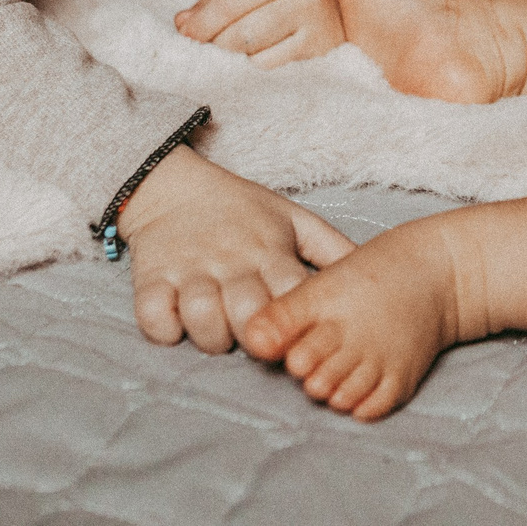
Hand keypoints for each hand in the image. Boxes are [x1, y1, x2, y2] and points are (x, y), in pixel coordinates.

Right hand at [117, 146, 353, 350]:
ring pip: (202, 319)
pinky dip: (163, 328)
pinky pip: (154, 315)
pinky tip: (176, 324)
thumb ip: (332, 250)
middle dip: (254, 338)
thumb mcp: (292, 220)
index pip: (292, 295)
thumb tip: (375, 273)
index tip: (301, 341)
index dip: (300, 326)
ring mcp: (188, 269)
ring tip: (217, 332)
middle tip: (256, 343)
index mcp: (269, 250)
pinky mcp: (151, 276)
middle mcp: (230, 260)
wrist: (171, 184)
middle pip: (247, 315)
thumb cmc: (240, 210)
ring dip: (210, 335)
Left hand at [176, 0, 345, 66]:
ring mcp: (316, 29)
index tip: (185, 34)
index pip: (232, 2)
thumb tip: (182, 23)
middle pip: (241, 35)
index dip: (203, 22)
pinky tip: (257, 54)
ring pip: (256, 56)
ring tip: (231, 48)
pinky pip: (273, 68)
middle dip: (215, 43)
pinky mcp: (321, 54)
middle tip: (205, 45)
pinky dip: (256, 65)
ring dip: (234, 57)